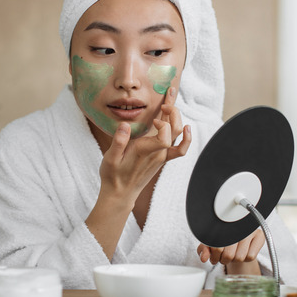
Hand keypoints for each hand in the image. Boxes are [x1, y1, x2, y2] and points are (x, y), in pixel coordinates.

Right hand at [98, 87, 190, 203]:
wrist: (121, 193)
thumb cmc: (114, 175)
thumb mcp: (110, 158)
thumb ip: (118, 142)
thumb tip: (125, 125)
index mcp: (145, 151)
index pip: (165, 137)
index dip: (163, 124)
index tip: (153, 119)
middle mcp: (158, 153)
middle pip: (176, 130)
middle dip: (174, 113)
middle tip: (164, 103)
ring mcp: (162, 156)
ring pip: (178, 135)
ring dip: (178, 118)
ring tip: (171, 103)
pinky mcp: (162, 158)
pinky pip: (180, 148)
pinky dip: (186, 138)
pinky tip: (186, 127)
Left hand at [197, 229, 264, 266]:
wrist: (239, 240)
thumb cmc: (224, 241)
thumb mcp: (210, 244)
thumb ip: (204, 250)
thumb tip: (204, 257)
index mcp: (222, 223)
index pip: (216, 247)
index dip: (214, 256)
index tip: (214, 256)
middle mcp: (236, 224)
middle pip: (229, 254)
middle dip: (224, 259)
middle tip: (224, 256)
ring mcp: (249, 229)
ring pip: (240, 257)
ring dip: (235, 259)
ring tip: (234, 253)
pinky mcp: (260, 236)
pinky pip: (251, 256)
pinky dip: (246, 258)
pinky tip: (244, 251)